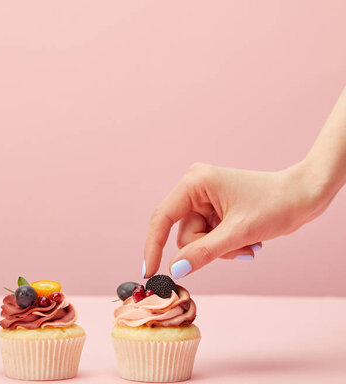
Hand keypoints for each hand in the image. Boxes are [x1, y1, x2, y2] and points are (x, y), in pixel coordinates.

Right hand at [143, 161, 331, 278]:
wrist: (306, 195)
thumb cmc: (276, 204)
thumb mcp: (238, 233)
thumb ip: (203, 252)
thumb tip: (175, 269)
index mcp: (195, 182)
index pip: (162, 218)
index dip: (153, 246)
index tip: (150, 272)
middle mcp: (195, 188)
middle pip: (183, 233)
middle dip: (208, 249)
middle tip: (237, 250)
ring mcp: (205, 199)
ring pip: (197, 240)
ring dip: (221, 250)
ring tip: (248, 246)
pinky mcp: (214, 209)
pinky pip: (208, 238)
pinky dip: (226, 246)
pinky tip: (248, 242)